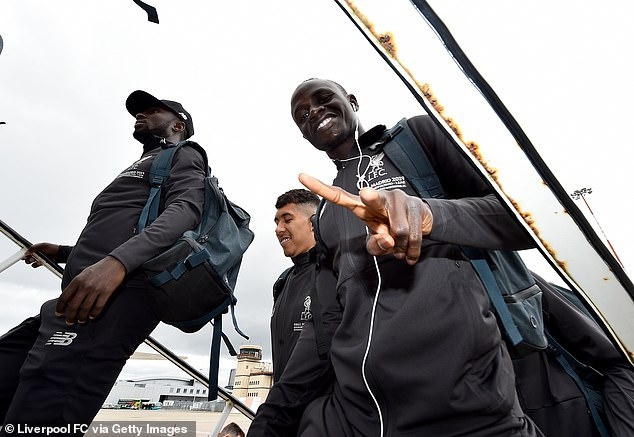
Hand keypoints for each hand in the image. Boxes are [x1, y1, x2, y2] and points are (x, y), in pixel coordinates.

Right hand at [23, 242, 58, 267]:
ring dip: (31, 261)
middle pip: (26, 257)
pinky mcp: (40, 263)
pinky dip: (36, 264)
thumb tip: (27, 252)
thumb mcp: (43, 245)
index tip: (21, 255)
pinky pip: (35, 265)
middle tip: (30, 257)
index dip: (23, 253)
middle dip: (27, 258)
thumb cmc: (52, 248)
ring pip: (29, 262)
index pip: (26, 251)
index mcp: (34, 248)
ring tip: (35, 259)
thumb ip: (33, 248)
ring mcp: (37, 258)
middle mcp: (35, 254)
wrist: (59, 254)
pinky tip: (39, 262)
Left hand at [55, 256, 125, 324]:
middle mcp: (85, 286)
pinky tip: (92, 316)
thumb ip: (76, 285)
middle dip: (70, 316)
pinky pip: (98, 307)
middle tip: (69, 322)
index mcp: (78, 280)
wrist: (115, 263)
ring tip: (81, 321)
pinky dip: (94, 314)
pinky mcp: (106, 293)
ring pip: (85, 309)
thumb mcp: (83, 274)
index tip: (59, 313)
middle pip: (73, 306)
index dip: (60, 307)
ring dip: (82, 317)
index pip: (64, 297)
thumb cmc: (99, 268)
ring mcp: (96, 290)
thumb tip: (69, 298)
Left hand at [299, 173, 432, 263]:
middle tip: (366, 194)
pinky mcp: (416, 205)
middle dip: (371, 198)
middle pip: (372, 199)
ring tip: (399, 246)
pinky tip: (409, 252)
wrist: (421, 223)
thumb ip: (376, 246)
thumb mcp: (379, 242)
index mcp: (362, 206)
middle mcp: (379, 197)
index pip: (338, 196)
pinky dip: (411, 250)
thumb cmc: (391, 229)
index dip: (320, 188)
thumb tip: (387, 240)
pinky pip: (412, 236)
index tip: (301, 176)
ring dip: (399, 246)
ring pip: (397, 231)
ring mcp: (398, 199)